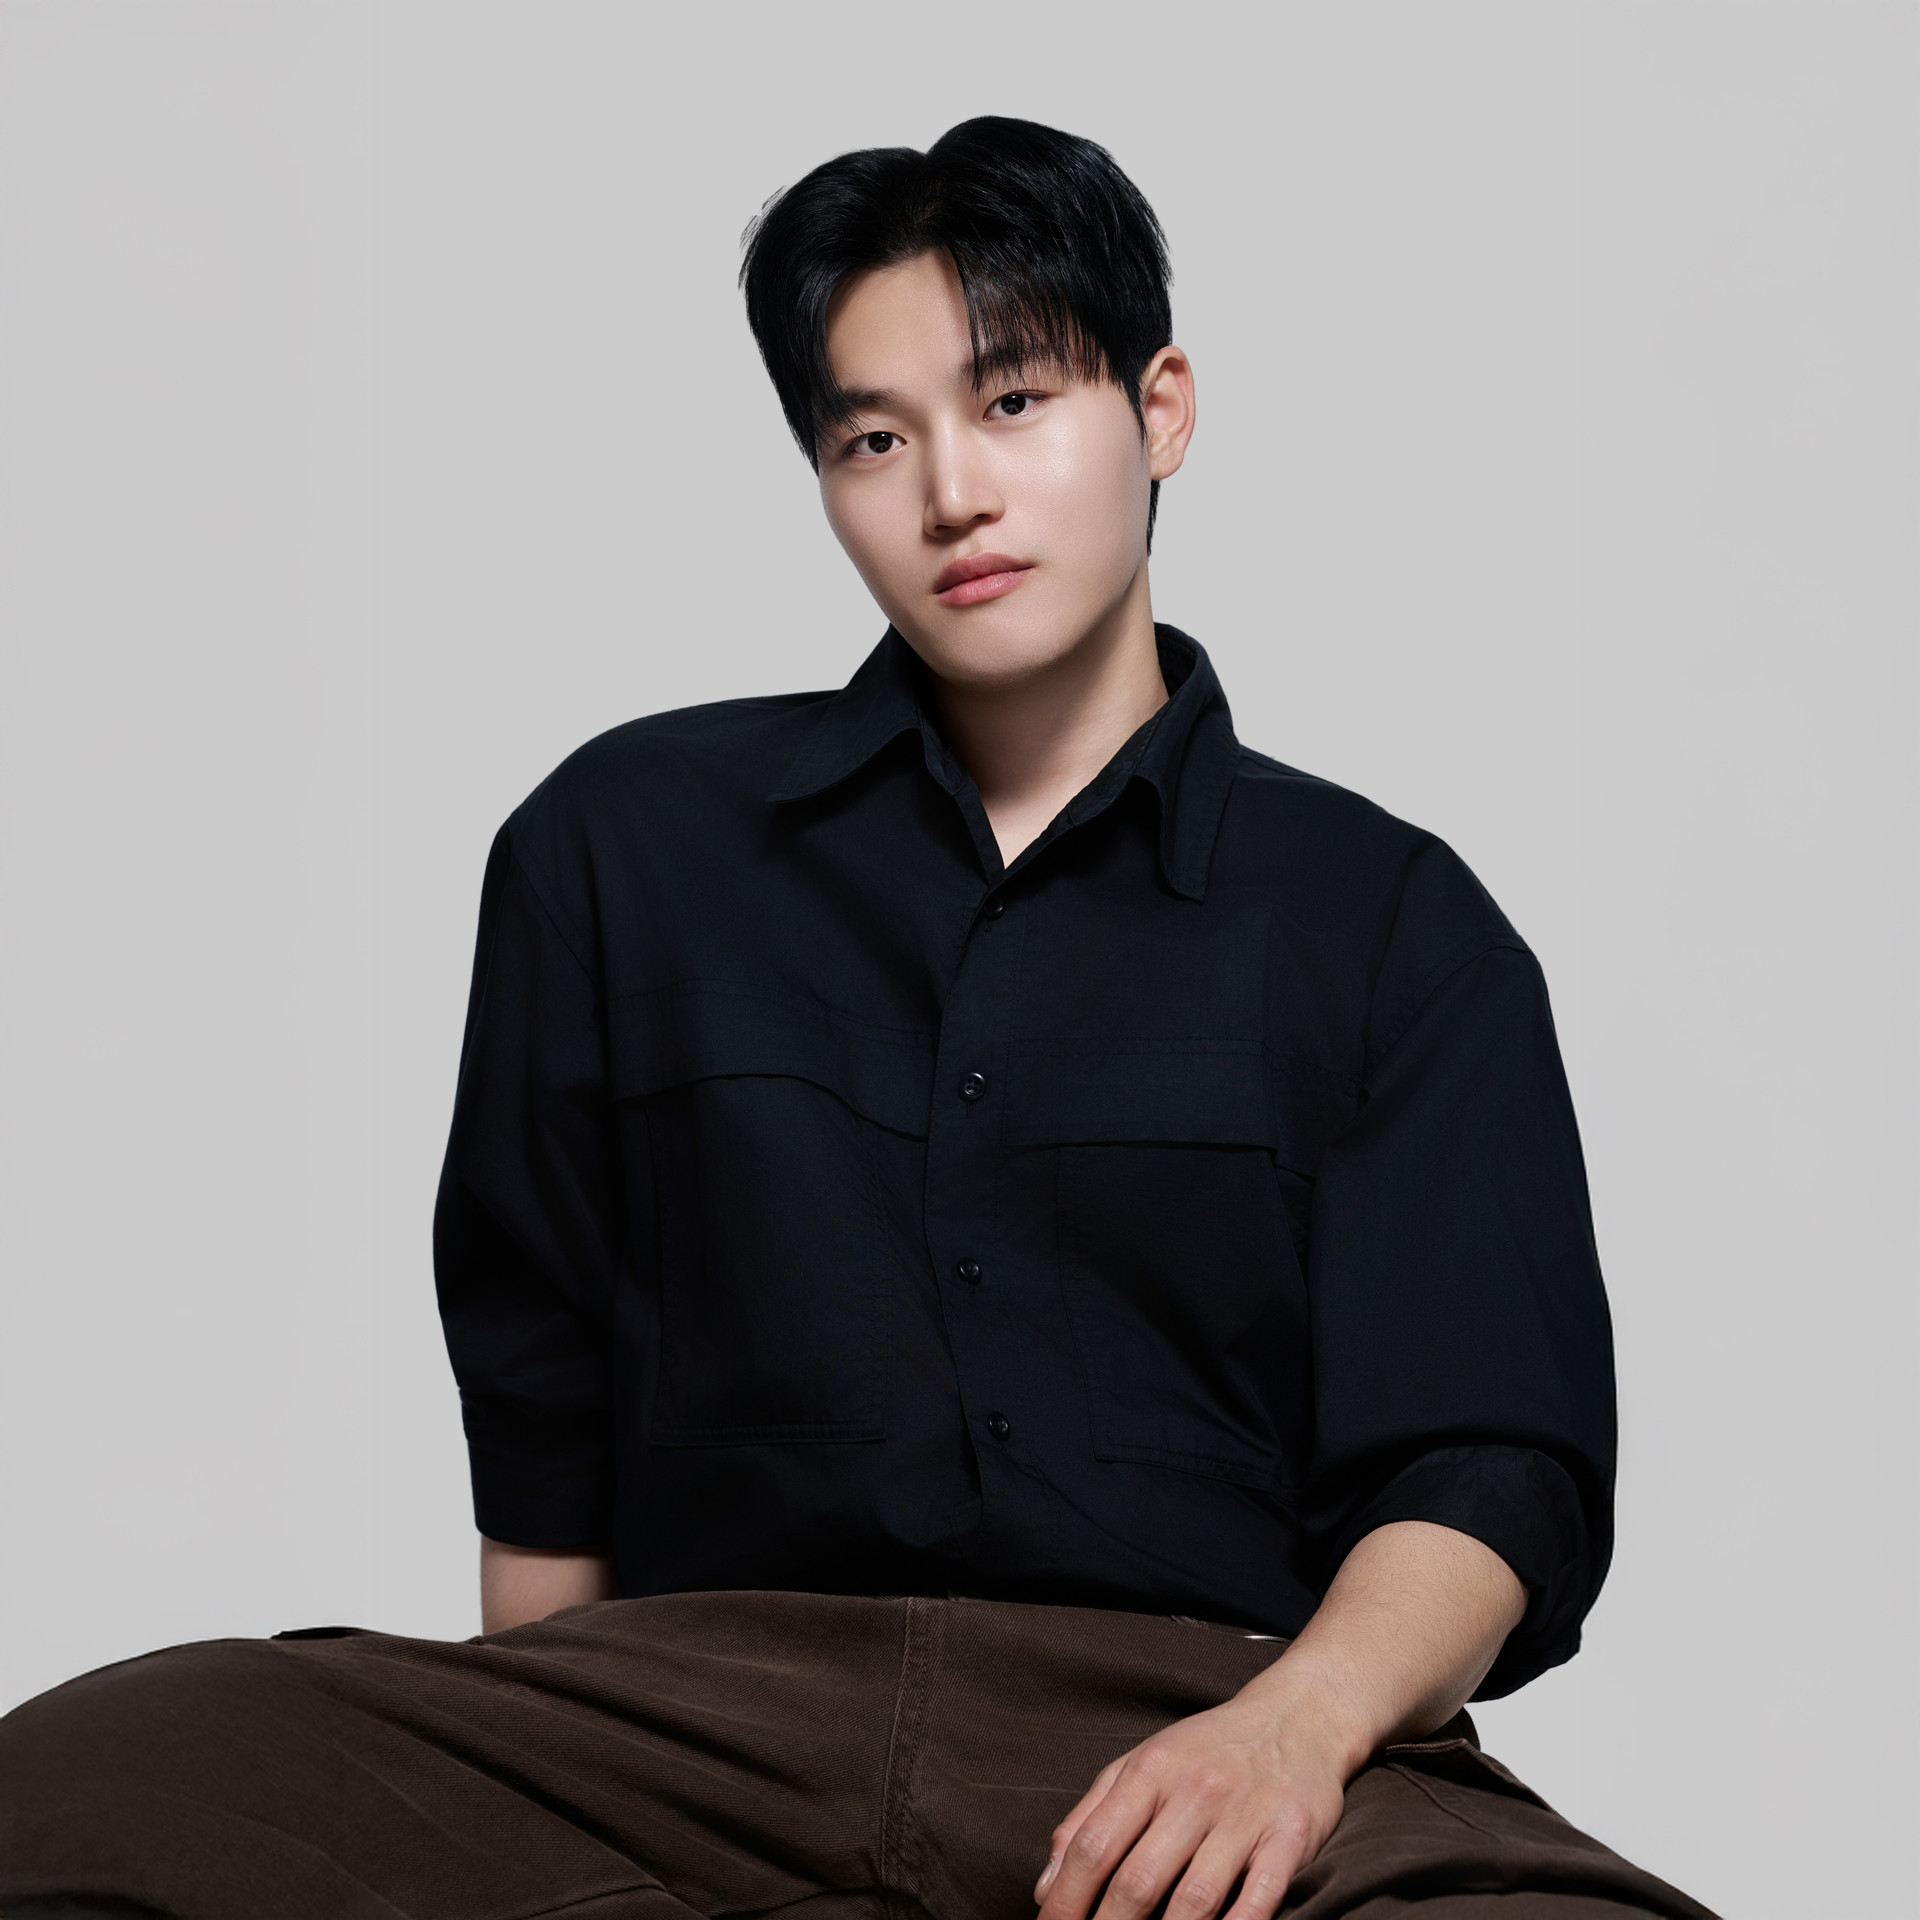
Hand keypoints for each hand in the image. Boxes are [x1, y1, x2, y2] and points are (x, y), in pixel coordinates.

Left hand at [1032, 1689, 1347, 1919]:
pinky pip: (1259, 1900)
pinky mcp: (1289, 1836)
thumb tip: (1045, 1886)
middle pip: (1138, 1880)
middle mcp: (1195, 1790)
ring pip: (1195, 1898)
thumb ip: (1089, 1818)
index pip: (1094, 1845)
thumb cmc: (1205, 1751)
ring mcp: (1244, 1814)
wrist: (1295, 1717)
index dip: (1066, 1900)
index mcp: (1150, 1770)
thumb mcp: (1141, 1764)